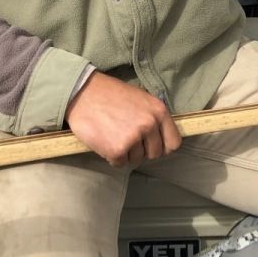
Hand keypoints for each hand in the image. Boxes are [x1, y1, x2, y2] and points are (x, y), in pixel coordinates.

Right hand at [65, 71, 182, 167]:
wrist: (83, 93)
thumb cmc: (111, 94)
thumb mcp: (141, 99)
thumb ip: (153, 117)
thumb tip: (160, 136)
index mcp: (159, 111)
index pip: (174, 142)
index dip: (163, 146)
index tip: (152, 145)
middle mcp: (149, 124)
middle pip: (155, 154)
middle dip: (142, 150)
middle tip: (127, 138)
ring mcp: (134, 138)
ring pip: (137, 159)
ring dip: (126, 153)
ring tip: (114, 135)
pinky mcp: (117, 149)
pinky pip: (120, 163)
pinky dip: (112, 157)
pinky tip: (105, 141)